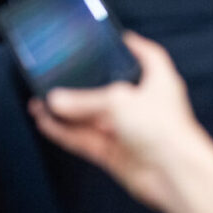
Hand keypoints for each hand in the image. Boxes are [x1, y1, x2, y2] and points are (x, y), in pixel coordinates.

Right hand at [28, 33, 212, 212]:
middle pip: (107, 89)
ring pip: (90, 117)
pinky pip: (84, 139)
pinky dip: (64, 132)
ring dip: (65, 111)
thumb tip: (54, 101)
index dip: (130, 46)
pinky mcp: (115, 153)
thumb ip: (83, 100)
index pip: (146, 56)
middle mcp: (143, 104)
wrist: (174, 174)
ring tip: (39, 103)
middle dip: (81, 85)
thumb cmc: (163, 129)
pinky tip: (45, 123)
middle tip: (56, 77)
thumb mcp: (118, 101)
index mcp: (157, 82)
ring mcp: (127, 130)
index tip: (112, 38)